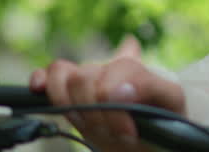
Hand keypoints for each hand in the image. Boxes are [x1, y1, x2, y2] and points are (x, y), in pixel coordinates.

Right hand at [30, 36, 186, 151]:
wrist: (152, 142)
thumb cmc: (163, 120)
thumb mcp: (169, 101)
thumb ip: (151, 86)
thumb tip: (119, 89)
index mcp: (135, 67)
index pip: (118, 67)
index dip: (117, 102)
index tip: (129, 131)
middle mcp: (108, 69)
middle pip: (85, 76)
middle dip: (97, 111)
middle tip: (116, 133)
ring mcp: (87, 82)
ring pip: (62, 73)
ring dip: (73, 105)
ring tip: (91, 124)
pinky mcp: (69, 96)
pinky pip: (48, 75)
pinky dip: (40, 80)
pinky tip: (39, 90)